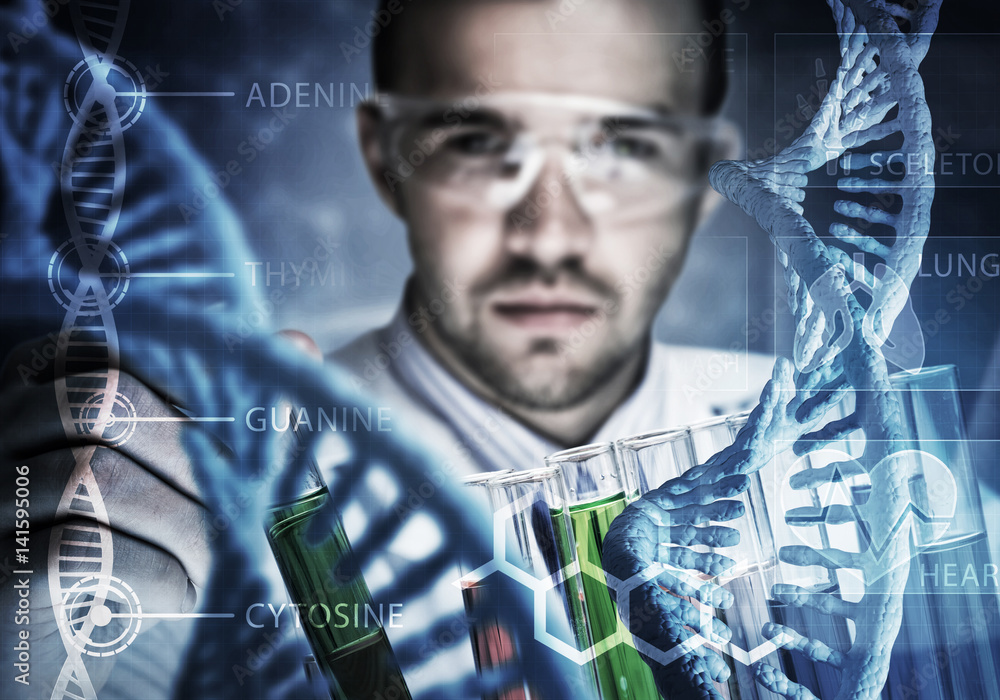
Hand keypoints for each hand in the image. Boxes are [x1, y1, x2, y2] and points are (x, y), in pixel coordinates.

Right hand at [0, 337, 215, 696]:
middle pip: (103, 403)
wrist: (70, 644)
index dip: (193, 386)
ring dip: (185, 523)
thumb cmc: (134, 537)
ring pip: (93, 476)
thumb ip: (232, 404)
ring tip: (223, 557)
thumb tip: (298, 344)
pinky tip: (186, 591)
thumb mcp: (179, 466)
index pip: (117, 350)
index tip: (247, 431)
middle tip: (248, 504)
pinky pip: (77, 550)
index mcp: (42, 382)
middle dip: (194, 457)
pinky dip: (156, 571)